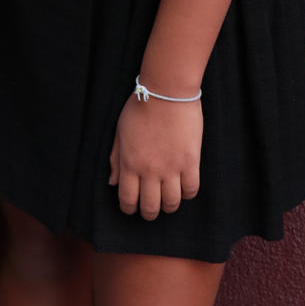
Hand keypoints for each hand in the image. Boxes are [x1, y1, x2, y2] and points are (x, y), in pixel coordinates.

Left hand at [109, 92, 201, 219]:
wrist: (166, 91)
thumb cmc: (139, 108)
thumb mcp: (120, 132)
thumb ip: (116, 159)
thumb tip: (113, 183)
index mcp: (129, 163)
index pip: (128, 199)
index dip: (129, 209)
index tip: (132, 208)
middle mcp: (149, 170)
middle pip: (150, 206)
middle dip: (149, 213)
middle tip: (151, 211)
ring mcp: (171, 167)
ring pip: (172, 203)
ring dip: (169, 206)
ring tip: (168, 201)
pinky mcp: (191, 162)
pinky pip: (191, 190)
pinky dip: (187, 194)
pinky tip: (183, 188)